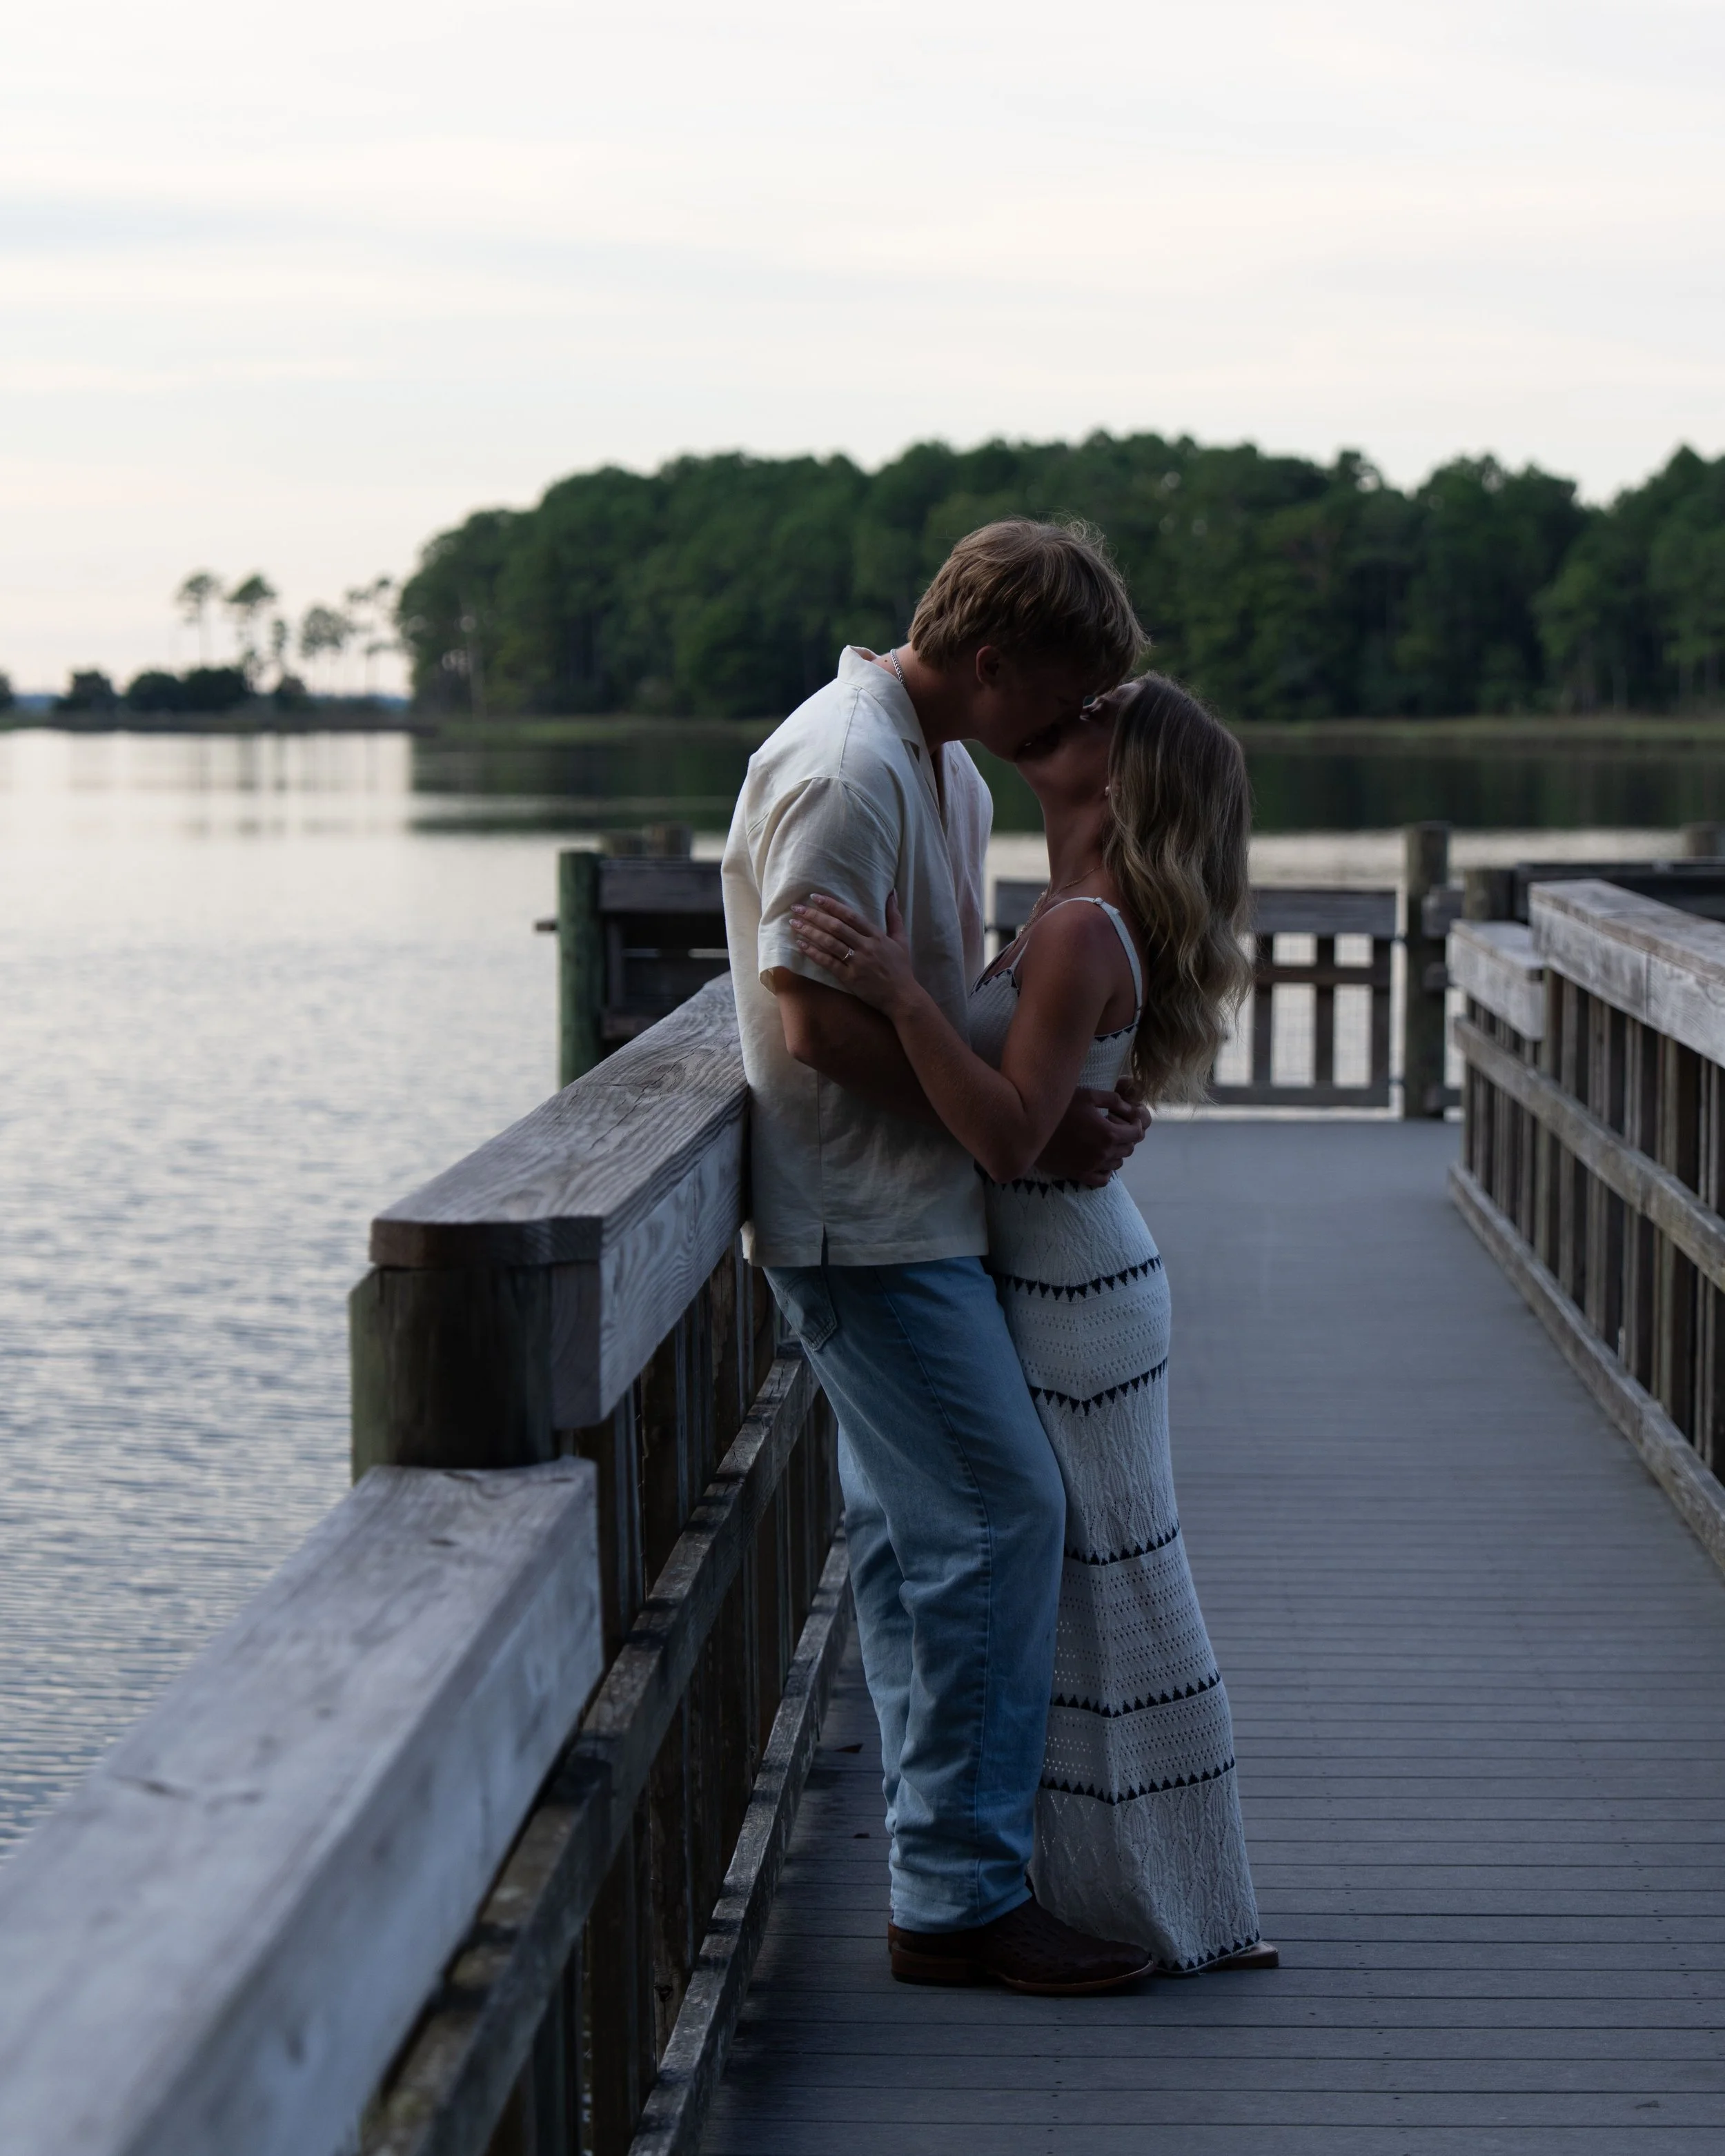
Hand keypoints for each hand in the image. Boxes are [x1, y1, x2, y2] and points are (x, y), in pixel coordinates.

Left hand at [790, 892, 920, 1017]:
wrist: (902, 997)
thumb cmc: (901, 968)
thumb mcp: (901, 940)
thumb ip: (894, 917)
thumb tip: (891, 894)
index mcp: (876, 935)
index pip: (850, 916)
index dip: (832, 905)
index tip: (815, 897)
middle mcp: (865, 946)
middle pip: (836, 927)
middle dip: (814, 915)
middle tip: (797, 908)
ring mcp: (857, 962)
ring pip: (829, 943)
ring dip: (810, 932)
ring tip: (794, 924)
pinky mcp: (850, 978)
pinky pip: (828, 963)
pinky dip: (814, 953)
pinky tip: (801, 945)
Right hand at [1036, 1087, 1152, 1186]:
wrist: (1031, 1127)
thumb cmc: (1060, 1107)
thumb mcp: (1088, 1095)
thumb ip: (1115, 1101)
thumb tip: (1132, 1109)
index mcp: (1108, 1134)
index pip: (1137, 1134)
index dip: (1136, 1125)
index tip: (1129, 1119)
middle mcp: (1103, 1153)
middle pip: (1128, 1149)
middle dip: (1126, 1137)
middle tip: (1114, 1127)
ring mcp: (1091, 1166)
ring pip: (1117, 1164)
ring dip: (1116, 1152)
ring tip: (1104, 1141)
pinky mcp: (1079, 1175)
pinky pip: (1102, 1179)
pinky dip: (1106, 1171)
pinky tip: (1099, 1159)